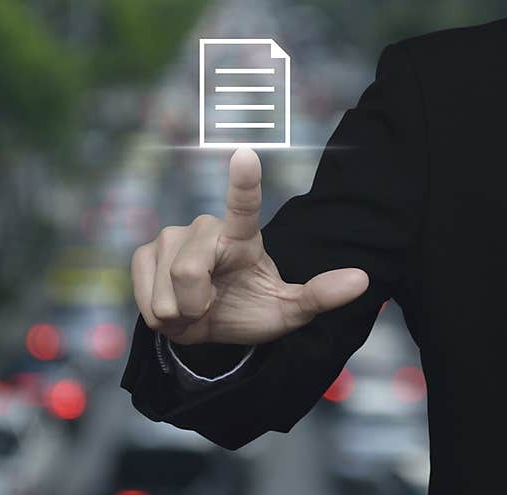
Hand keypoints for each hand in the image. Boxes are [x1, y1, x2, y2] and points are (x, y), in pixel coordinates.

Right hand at [132, 147, 369, 344]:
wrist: (207, 328)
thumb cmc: (249, 310)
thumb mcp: (288, 311)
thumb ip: (320, 295)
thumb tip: (363, 279)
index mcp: (243, 237)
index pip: (245, 205)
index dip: (244, 182)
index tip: (246, 154)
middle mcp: (205, 228)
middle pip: (189, 270)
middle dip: (196, 304)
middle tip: (208, 308)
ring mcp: (170, 236)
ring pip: (167, 287)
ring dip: (179, 312)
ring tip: (192, 306)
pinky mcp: (143, 253)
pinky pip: (146, 296)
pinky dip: (160, 314)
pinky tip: (170, 306)